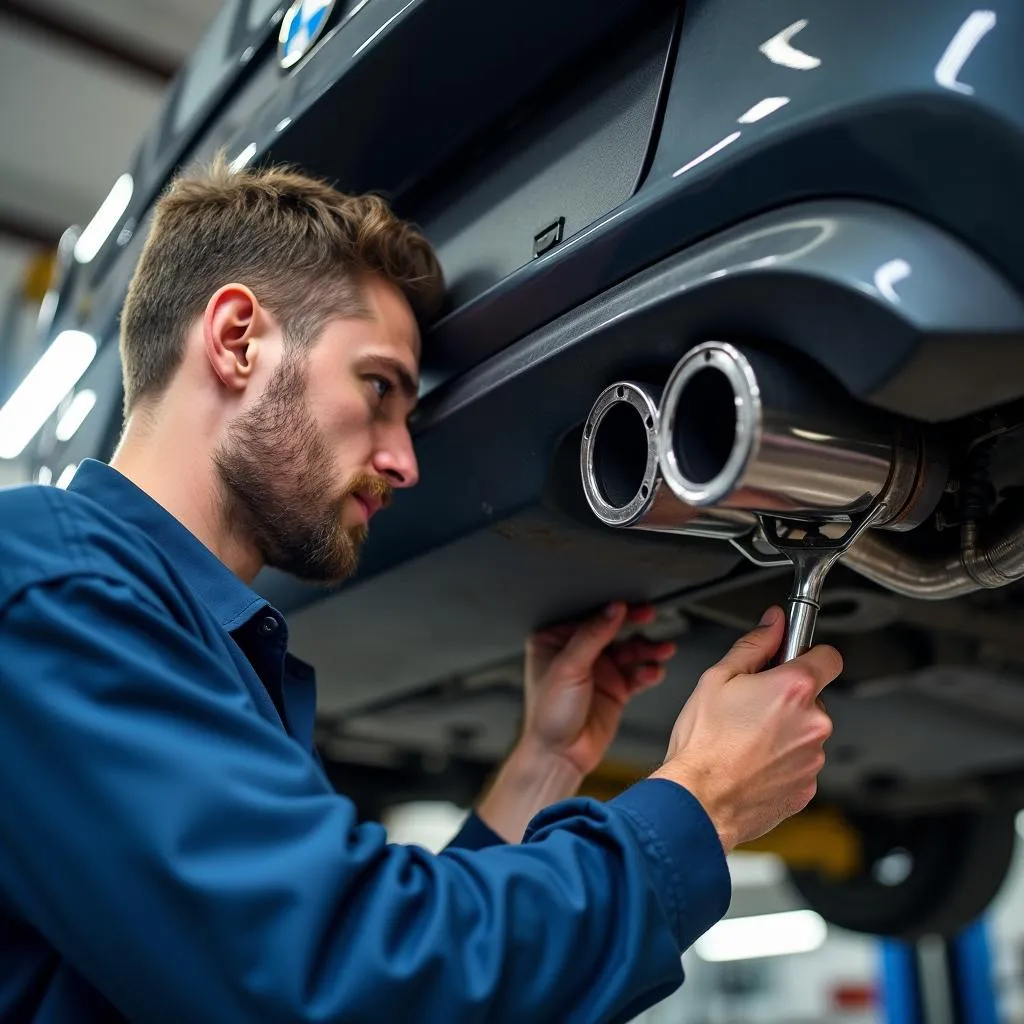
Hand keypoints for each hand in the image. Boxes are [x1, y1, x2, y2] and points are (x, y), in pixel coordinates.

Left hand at [521, 601, 676, 777]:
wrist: (561, 756)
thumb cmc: (549, 715)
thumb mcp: (568, 667)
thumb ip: (593, 636)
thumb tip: (614, 609)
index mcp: (554, 640)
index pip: (585, 615)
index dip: (607, 608)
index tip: (627, 602)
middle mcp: (577, 653)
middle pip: (611, 629)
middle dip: (633, 622)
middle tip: (650, 613)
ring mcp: (599, 670)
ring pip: (629, 650)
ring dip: (648, 648)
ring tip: (664, 648)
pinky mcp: (616, 688)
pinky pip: (637, 673)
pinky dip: (648, 671)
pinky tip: (654, 671)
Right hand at [652, 606, 839, 853]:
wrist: (699, 801)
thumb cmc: (703, 744)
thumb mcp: (717, 678)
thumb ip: (754, 645)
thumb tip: (773, 623)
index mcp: (794, 688)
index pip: (829, 656)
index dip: (809, 655)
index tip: (793, 661)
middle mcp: (813, 723)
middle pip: (813, 698)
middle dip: (787, 699)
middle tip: (750, 708)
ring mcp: (813, 759)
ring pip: (805, 733)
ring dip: (784, 733)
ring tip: (745, 740)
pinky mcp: (807, 788)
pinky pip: (799, 764)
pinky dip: (781, 762)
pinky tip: (751, 762)